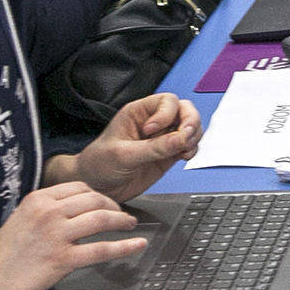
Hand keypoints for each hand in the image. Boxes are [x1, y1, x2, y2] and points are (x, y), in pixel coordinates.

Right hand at [0, 182, 144, 289]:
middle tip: (123, 215)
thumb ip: (47, 208)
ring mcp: (57, 235)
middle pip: (95, 200)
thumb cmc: (3, 253)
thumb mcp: (22, 217)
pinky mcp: (63, 259)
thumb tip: (74, 207)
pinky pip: (101, 249)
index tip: (107, 202)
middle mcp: (50, 212)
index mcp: (39, 199)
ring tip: (131, 225)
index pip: (80, 187)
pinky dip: (124, 247)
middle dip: (114, 207)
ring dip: (122, 221)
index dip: (99, 195)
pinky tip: (135, 245)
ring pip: (101, 220)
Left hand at [47, 93, 202, 202]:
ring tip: (184, 150)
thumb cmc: (99, 164)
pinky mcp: (168, 154)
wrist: (96, 188)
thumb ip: (152, 149)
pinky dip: (192, 149)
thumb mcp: (122, 155)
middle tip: (185, 137)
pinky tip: (184, 156)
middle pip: (184, 110)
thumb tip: (178, 140)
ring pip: (189, 127)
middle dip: (190, 122)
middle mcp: (153, 122)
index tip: (154, 132)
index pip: (166, 101)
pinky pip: (188, 145)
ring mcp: (162, 138)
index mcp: (138, 113)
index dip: (167, 114)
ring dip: (193, 136)